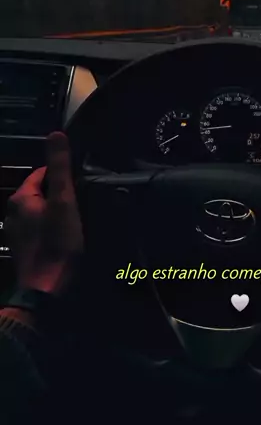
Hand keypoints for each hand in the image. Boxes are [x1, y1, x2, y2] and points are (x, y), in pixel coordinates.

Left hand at [5, 132, 83, 294]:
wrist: (47, 291)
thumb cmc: (57, 244)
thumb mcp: (64, 201)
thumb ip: (60, 168)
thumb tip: (56, 133)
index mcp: (21, 197)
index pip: (43, 173)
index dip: (65, 177)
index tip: (82, 187)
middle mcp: (12, 213)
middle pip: (42, 194)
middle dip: (61, 197)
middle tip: (82, 207)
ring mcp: (16, 234)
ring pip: (41, 214)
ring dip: (57, 216)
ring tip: (77, 225)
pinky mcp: (23, 251)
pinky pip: (40, 232)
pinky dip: (51, 232)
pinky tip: (65, 242)